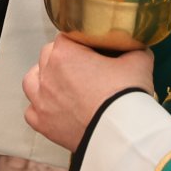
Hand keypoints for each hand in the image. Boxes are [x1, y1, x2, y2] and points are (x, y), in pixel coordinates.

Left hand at [22, 37, 155, 152]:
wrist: (123, 134)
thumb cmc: (127, 95)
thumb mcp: (138, 61)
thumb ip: (132, 48)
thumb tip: (134, 45)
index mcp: (65, 53)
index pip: (66, 36)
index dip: (80, 42)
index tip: (91, 50)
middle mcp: (47, 74)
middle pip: (48, 56)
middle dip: (63, 59)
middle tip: (83, 68)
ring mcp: (41, 100)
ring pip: (32, 81)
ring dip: (44, 79)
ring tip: (63, 85)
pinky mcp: (43, 123)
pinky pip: (32, 111)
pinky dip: (41, 109)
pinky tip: (56, 109)